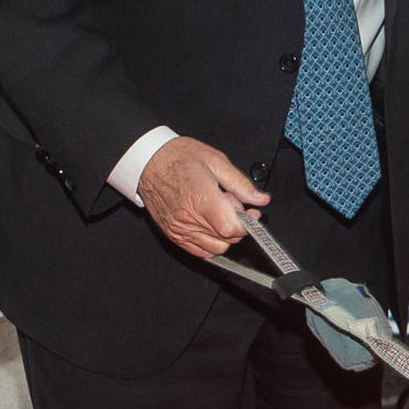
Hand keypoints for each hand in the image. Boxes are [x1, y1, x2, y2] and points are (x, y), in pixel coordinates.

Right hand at [138, 137, 266, 258]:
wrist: (147, 160)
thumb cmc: (178, 157)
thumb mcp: (215, 161)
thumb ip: (240, 183)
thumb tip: (261, 199)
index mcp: (199, 198)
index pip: (230, 228)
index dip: (247, 224)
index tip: (252, 214)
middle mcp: (187, 218)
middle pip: (226, 239)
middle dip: (238, 225)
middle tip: (232, 204)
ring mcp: (179, 229)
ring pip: (215, 248)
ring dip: (225, 235)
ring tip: (218, 212)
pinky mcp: (173, 235)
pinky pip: (200, 252)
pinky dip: (212, 243)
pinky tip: (211, 223)